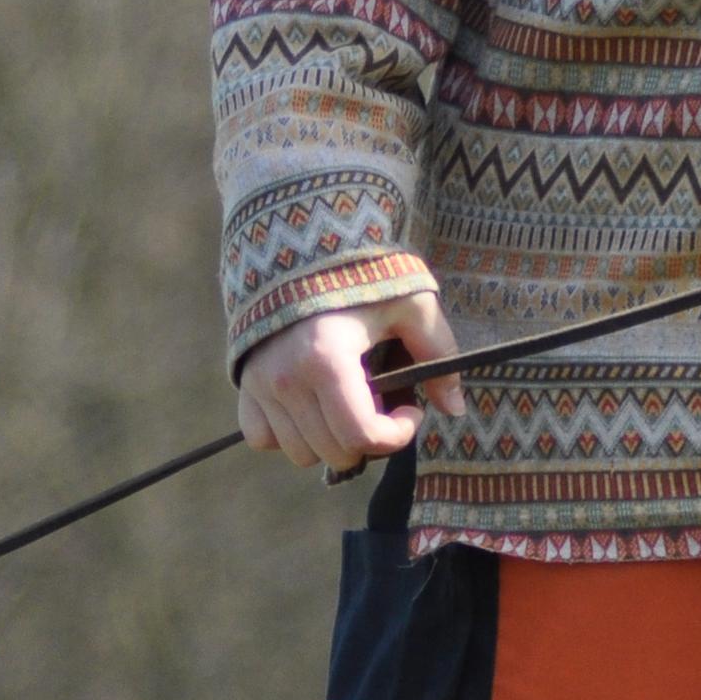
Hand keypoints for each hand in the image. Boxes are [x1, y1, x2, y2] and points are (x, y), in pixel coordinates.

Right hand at [236, 292, 465, 471]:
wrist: (300, 246)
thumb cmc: (360, 274)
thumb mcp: (410, 302)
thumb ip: (437, 351)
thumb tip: (455, 408)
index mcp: (327, 359)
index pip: (361, 434)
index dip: (397, 435)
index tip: (412, 410)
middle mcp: (286, 380)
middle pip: (334, 452)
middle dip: (369, 439)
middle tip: (383, 404)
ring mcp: (260, 387)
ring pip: (301, 453)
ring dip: (332, 441)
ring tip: (348, 404)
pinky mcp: (245, 387)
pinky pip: (263, 439)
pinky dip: (289, 435)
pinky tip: (310, 409)